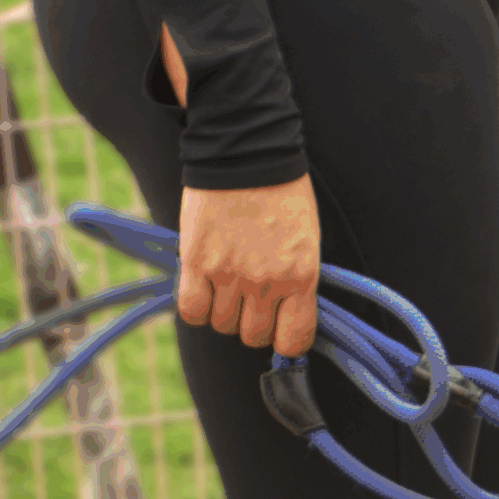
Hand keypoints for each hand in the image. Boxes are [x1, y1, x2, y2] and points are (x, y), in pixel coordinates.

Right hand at [176, 180, 320, 355]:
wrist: (247, 156)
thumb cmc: (283, 196)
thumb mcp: (307, 243)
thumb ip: (298, 283)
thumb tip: (287, 318)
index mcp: (301, 277)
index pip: (294, 340)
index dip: (285, 341)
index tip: (280, 330)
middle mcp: (266, 283)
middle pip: (253, 336)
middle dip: (253, 324)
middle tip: (251, 302)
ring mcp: (229, 274)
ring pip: (222, 325)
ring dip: (223, 313)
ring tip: (227, 287)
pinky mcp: (197, 262)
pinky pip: (191, 310)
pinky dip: (196, 308)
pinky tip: (203, 290)